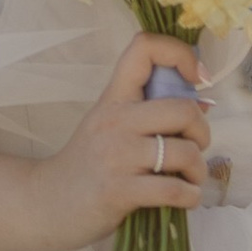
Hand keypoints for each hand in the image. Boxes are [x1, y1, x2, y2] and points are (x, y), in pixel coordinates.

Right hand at [20, 32, 209, 250]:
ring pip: (185, 153)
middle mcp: (116, 119)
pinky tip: (184, 198)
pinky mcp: (119, 191)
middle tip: (195, 146)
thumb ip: (150, 112)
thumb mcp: (111, 125)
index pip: (145, 48)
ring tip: (189, 179)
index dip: (180, 54)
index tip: (196, 79)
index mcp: (114, 97)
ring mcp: (117, 155)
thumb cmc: (88, 163)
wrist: (48, 202)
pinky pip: (173, 190)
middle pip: (182, 109)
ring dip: (198, 171)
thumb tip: (203, 104)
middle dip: (202, 132)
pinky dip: (190, 197)